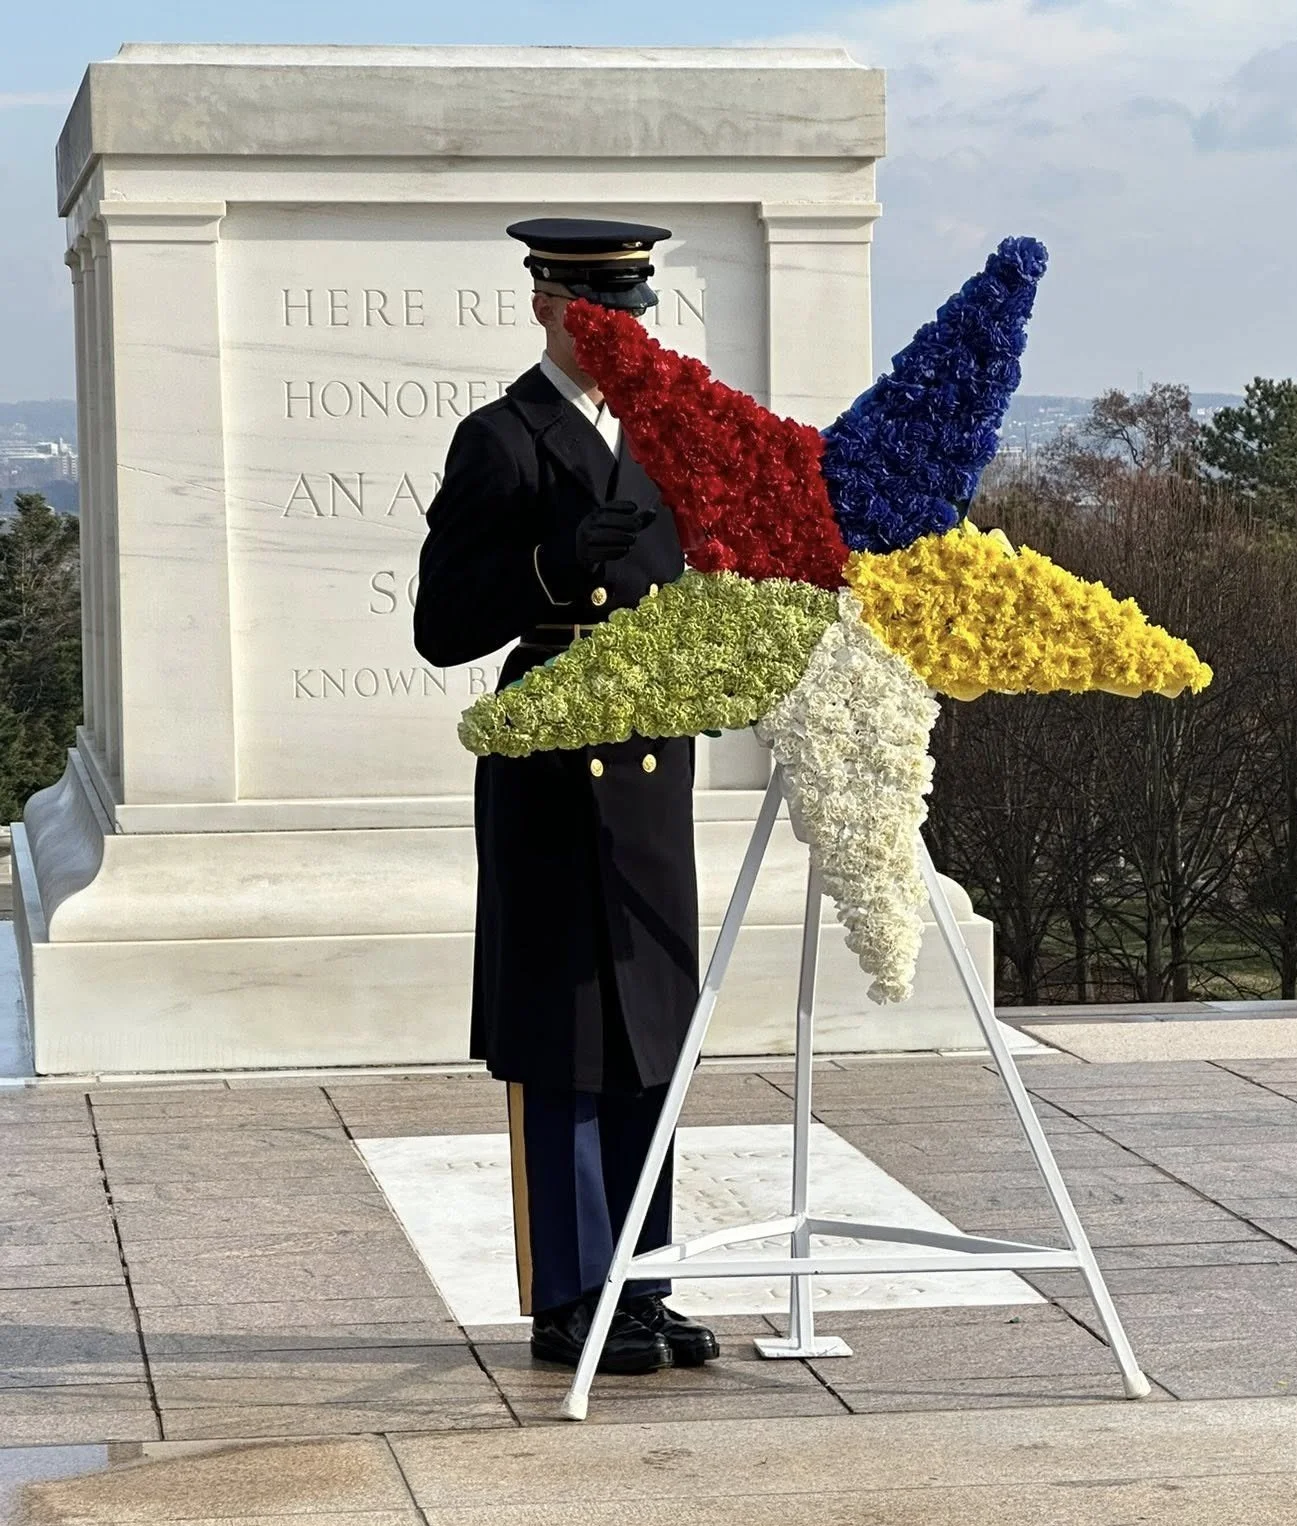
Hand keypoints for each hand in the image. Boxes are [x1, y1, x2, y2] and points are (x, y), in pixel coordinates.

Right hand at [537, 499, 657, 603]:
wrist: (579, 556)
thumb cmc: (604, 538)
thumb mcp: (617, 526)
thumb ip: (636, 520)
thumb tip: (654, 512)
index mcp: (595, 514)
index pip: (609, 506)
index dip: (622, 505)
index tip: (634, 508)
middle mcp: (589, 524)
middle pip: (611, 521)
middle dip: (627, 523)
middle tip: (637, 528)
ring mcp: (587, 540)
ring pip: (609, 536)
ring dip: (624, 538)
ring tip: (632, 540)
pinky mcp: (588, 554)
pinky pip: (606, 552)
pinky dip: (618, 551)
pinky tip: (625, 549)